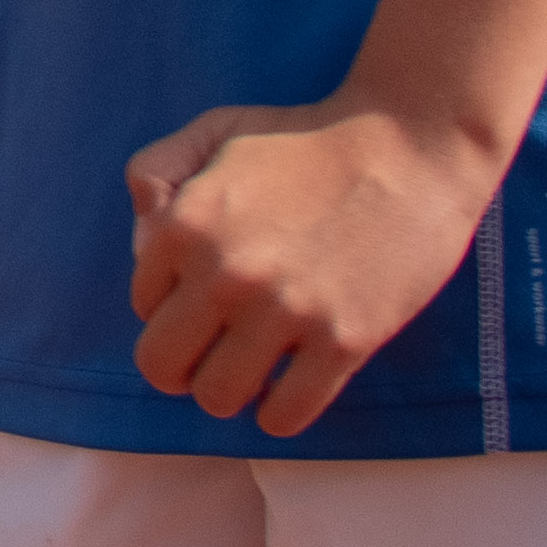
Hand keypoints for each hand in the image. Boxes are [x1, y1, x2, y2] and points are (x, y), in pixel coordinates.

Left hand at [125, 103, 501, 435]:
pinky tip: (286, 391)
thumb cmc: (305, 140)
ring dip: (229, 392)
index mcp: (183, 227)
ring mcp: (285, 313)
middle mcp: (224, 276)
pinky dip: (278, 414)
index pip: (143, 306)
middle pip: (163, 366)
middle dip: (180, 367)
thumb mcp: (213, 132)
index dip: (171, 307)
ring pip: (219, 398)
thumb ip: (155, 173)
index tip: (204, 298)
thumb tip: (141, 245)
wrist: (405, 149)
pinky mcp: (344, 341)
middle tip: (209, 355)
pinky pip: (287, 414)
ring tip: (251, 370)